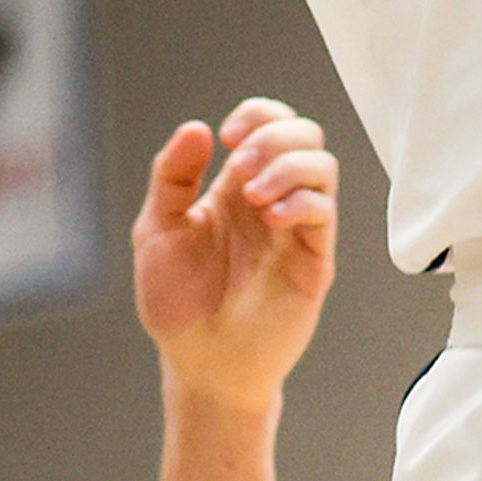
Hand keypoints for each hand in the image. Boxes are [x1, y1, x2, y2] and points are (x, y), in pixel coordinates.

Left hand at [133, 98, 336, 412]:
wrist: (200, 365)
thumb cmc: (178, 304)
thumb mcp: (157, 230)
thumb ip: (172, 177)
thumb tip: (197, 127)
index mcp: (235, 189)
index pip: (269, 126)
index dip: (257, 115)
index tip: (228, 135)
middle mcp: (271, 202)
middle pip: (305, 135)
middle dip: (274, 134)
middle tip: (240, 164)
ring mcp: (295, 231)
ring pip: (323, 166)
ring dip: (288, 165)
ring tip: (253, 195)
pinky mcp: (312, 262)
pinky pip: (324, 213)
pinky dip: (300, 201)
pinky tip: (269, 219)